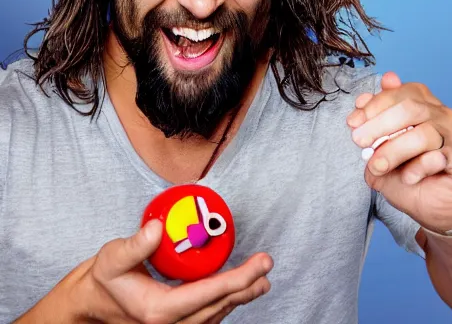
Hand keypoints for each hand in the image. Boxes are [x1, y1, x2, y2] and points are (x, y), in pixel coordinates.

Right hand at [17, 220, 272, 323]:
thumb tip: (159, 228)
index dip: (238, 279)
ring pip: (216, 312)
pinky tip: (238, 290)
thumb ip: (136, 245)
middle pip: (219, 305)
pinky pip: (208, 312)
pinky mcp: (176, 320)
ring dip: (240, 296)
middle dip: (246, 285)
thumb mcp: (112, 258)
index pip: (208, 295)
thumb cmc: (104, 280)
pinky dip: (225, 300)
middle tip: (266, 265)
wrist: (93, 303)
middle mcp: (171, 323)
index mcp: (159, 310)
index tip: (260, 264)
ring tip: (261, 280)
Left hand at [346, 72, 451, 232]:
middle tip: (359, 142)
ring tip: (377, 167)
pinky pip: (438, 158)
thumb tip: (361, 99)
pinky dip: (417, 168)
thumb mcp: (378, 146)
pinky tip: (407, 177)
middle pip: (410, 108)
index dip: (373, 106)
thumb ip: (370, 122)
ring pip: (423, 134)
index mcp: (421, 102)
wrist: (431, 205)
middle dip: (379, 125)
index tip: (352, 123)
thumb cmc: (404, 170)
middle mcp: (441, 113)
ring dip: (393, 151)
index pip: (397, 93)